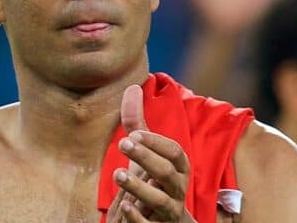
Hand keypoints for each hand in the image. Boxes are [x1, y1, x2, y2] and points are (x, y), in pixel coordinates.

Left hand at [106, 86, 195, 222]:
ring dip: (140, 188)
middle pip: (168, 173)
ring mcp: (170, 210)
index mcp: (178, 168)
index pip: (175, 152)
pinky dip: (139, 218)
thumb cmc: (154, 181)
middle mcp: (178, 188)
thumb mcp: (146, 153)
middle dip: (147, 158)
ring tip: (118, 175)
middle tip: (122, 144)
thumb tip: (132, 87)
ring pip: (162, 201)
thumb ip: (137, 124)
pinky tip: (124, 207)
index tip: (134, 134)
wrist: (166, 222)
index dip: (157, 143)